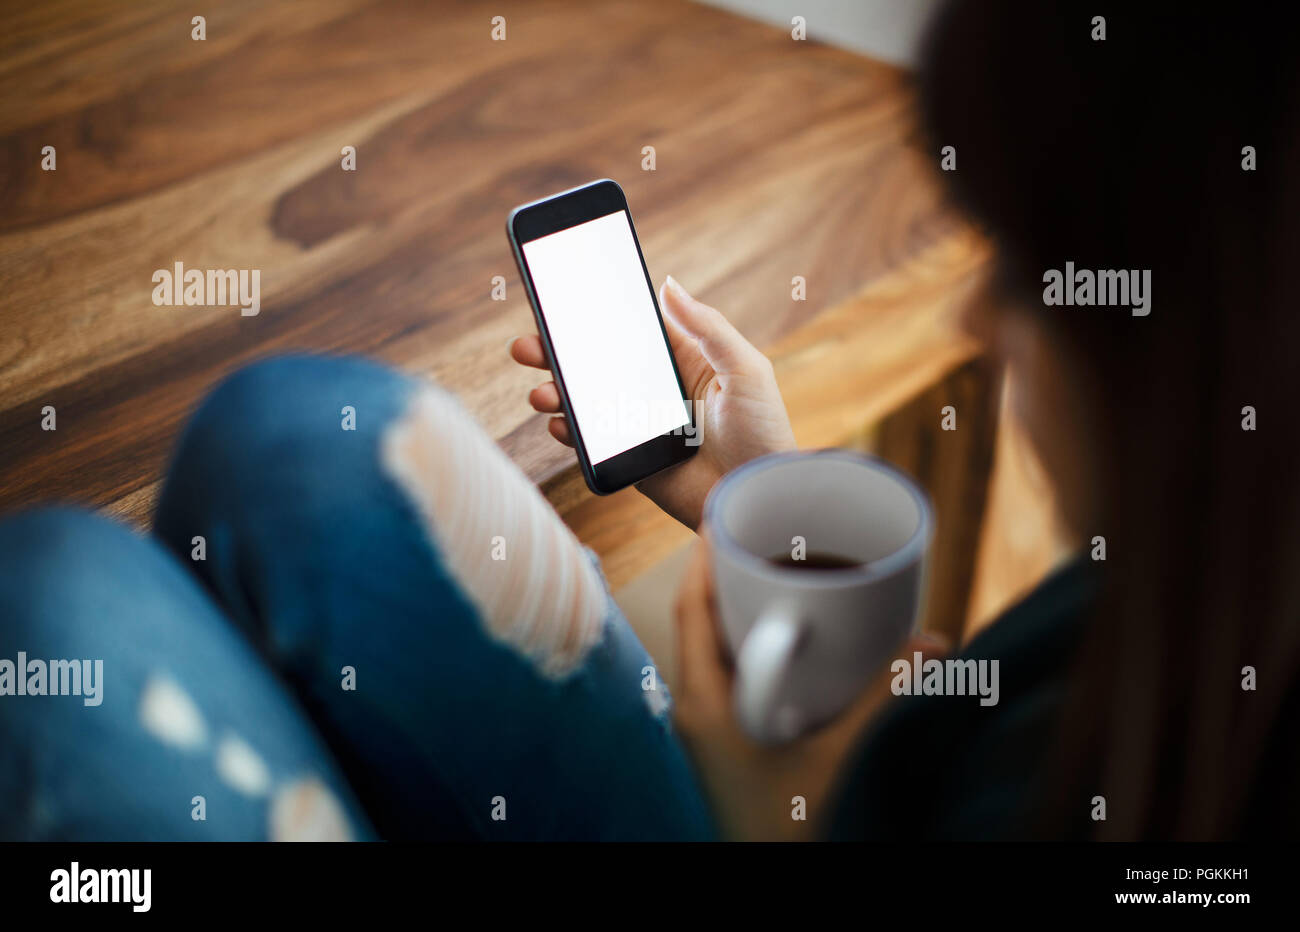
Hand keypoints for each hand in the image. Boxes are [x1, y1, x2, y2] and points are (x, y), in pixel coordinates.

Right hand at [509, 276, 795, 529]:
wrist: (757, 500)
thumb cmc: (764, 432)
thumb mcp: (746, 369)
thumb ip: (708, 327)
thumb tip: (668, 283)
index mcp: (684, 358)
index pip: (632, 328)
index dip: (597, 316)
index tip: (561, 302)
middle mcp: (657, 387)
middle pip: (598, 362)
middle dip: (559, 353)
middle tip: (528, 346)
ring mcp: (641, 423)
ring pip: (587, 401)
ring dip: (557, 393)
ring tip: (542, 392)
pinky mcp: (632, 458)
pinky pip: (592, 442)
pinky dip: (569, 433)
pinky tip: (559, 424)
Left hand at [672, 539, 948, 840]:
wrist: (774, 883)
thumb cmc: (792, 826)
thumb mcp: (841, 754)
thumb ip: (885, 695)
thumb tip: (932, 644)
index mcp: (703, 701)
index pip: (690, 609)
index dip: (701, 558)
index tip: (722, 516)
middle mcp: (696, 710)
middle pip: (701, 624)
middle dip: (728, 578)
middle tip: (765, 541)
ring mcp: (709, 731)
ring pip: (716, 654)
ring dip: (742, 616)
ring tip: (779, 580)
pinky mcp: (728, 748)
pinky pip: (733, 683)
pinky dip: (756, 653)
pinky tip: (793, 649)